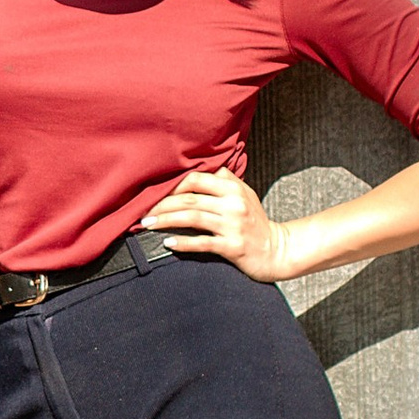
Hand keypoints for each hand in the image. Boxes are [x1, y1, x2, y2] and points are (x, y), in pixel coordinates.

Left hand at [141, 166, 285, 280]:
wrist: (276, 250)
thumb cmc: (255, 222)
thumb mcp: (244, 194)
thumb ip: (225, 180)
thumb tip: (202, 167)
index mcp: (233, 188)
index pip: (196, 179)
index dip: (172, 186)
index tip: (154, 194)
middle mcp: (233, 204)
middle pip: (189, 199)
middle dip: (161, 205)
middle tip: (142, 212)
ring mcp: (233, 225)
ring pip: (192, 218)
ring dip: (165, 221)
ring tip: (146, 225)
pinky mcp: (233, 246)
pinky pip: (202, 243)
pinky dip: (183, 242)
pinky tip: (167, 242)